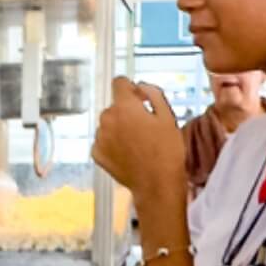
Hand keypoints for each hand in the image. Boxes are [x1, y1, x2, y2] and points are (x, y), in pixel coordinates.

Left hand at [93, 78, 185, 203]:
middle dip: (127, 111)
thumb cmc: (166, 151)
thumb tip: (142, 86)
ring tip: (138, 143)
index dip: (131, 88)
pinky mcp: (96, 153)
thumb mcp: (168, 116)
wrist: (156, 183)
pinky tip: (128, 153)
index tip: (139, 98)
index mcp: (124, 107)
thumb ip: (153, 94)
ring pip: (108, 124)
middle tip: (145, 126)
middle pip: (114, 106)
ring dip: (119, 128)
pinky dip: (113, 144)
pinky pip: (103, 141)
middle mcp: (107, 119)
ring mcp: (100, 137)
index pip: (119, 82)